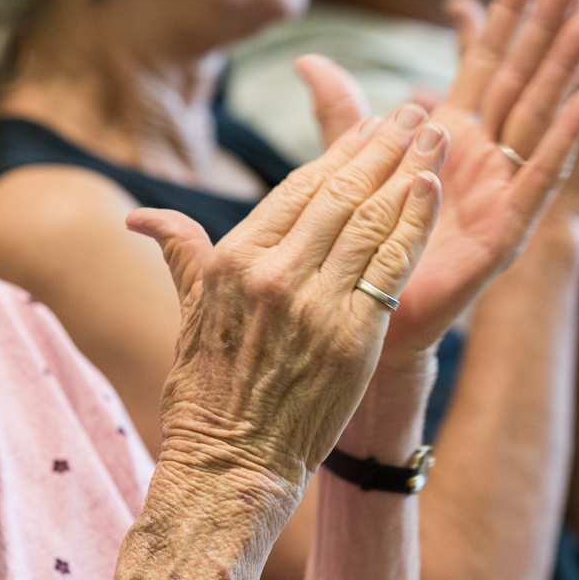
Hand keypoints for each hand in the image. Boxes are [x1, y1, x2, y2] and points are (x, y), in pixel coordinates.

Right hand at [128, 104, 446, 493]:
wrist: (228, 467)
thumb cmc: (205, 395)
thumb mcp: (187, 315)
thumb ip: (182, 255)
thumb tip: (142, 218)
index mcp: (230, 260)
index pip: (297, 189)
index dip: (339, 152)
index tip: (370, 124)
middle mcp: (270, 272)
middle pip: (339, 192)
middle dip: (382, 146)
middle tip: (415, 112)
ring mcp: (313, 303)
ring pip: (369, 219)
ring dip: (408, 169)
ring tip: (436, 133)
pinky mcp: (351, 336)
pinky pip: (391, 267)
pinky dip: (414, 224)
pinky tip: (433, 189)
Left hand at [304, 0, 578, 360]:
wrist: (365, 316)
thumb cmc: (363, 243)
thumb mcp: (347, 167)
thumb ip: (341, 113)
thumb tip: (307, 60)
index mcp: (450, 133)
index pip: (486, 59)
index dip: (509, 12)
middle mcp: (485, 155)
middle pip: (522, 76)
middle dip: (547, 24)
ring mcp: (502, 188)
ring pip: (540, 115)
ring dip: (566, 64)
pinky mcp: (509, 228)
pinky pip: (544, 175)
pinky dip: (570, 135)